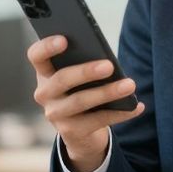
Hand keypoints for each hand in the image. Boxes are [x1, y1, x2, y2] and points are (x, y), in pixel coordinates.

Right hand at [27, 35, 144, 171]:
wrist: (80, 132)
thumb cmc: (82, 91)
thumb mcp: (79, 77)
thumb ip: (84, 64)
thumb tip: (107, 61)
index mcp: (45, 73)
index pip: (36, 56)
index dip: (47, 47)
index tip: (65, 39)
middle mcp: (44, 93)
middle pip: (62, 79)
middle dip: (86, 72)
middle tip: (109, 66)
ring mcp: (55, 114)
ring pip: (80, 101)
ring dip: (107, 92)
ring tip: (129, 85)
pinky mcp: (70, 132)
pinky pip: (98, 120)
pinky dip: (120, 113)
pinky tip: (136, 106)